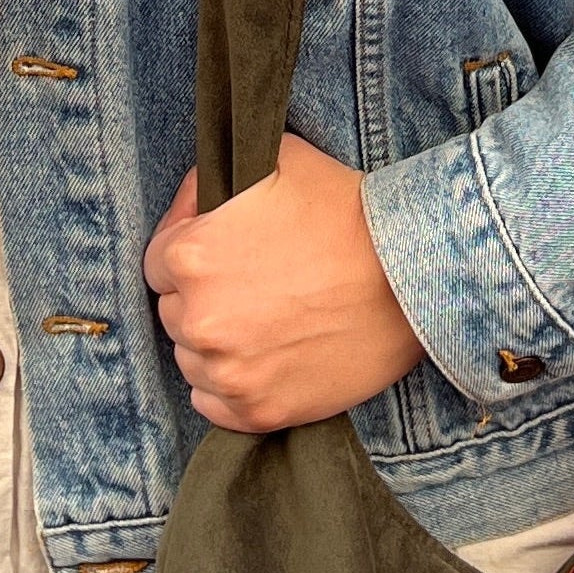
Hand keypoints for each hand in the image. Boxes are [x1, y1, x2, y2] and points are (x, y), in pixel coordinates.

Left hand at [143, 132, 426, 431]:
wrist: (415, 275)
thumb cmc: (348, 213)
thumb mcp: (276, 161)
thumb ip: (213, 180)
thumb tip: (191, 203)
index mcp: (190, 256)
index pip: (158, 263)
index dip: (192, 252)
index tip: (225, 253)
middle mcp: (199, 321)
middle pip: (176, 314)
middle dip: (206, 298)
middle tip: (255, 285)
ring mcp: (230, 372)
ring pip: (194, 361)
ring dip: (218, 344)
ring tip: (266, 322)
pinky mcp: (261, 411)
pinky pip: (216, 406)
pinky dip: (232, 387)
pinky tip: (265, 359)